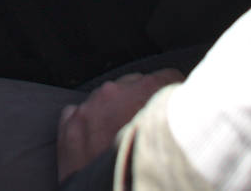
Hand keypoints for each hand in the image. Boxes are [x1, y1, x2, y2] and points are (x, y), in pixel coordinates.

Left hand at [56, 69, 183, 179]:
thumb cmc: (139, 175)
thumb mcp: (169, 144)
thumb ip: (173, 119)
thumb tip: (182, 112)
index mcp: (142, 94)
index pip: (167, 76)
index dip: (175, 92)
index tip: (177, 102)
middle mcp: (113, 94)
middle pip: (135, 84)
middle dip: (143, 101)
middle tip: (149, 126)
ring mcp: (87, 108)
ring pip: (107, 98)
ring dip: (116, 110)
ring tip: (124, 136)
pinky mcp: (69, 125)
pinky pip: (81, 112)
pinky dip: (91, 122)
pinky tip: (100, 141)